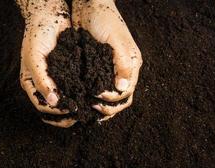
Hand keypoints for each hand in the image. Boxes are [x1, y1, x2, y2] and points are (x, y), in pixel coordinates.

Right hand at [18, 0, 76, 127]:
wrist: (49, 16)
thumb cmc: (37, 36)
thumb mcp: (34, 59)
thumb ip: (42, 81)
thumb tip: (53, 102)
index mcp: (31, 83)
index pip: (42, 105)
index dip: (55, 112)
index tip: (69, 110)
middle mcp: (43, 84)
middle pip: (53, 107)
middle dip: (64, 114)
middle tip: (78, 116)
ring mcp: (55, 79)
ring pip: (64, 99)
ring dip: (73, 106)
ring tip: (85, 109)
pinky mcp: (66, 72)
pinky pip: (72, 87)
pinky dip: (78, 94)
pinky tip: (88, 96)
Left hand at [72, 0, 142, 120]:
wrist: (89, 5)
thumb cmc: (104, 20)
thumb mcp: (116, 41)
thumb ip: (123, 65)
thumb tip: (122, 89)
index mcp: (131, 64)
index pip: (126, 93)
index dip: (111, 99)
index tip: (95, 95)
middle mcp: (122, 70)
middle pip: (120, 99)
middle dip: (108, 107)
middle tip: (91, 108)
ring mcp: (110, 70)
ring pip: (109, 96)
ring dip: (101, 106)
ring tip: (88, 109)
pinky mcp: (97, 67)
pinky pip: (98, 87)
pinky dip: (92, 96)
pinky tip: (83, 100)